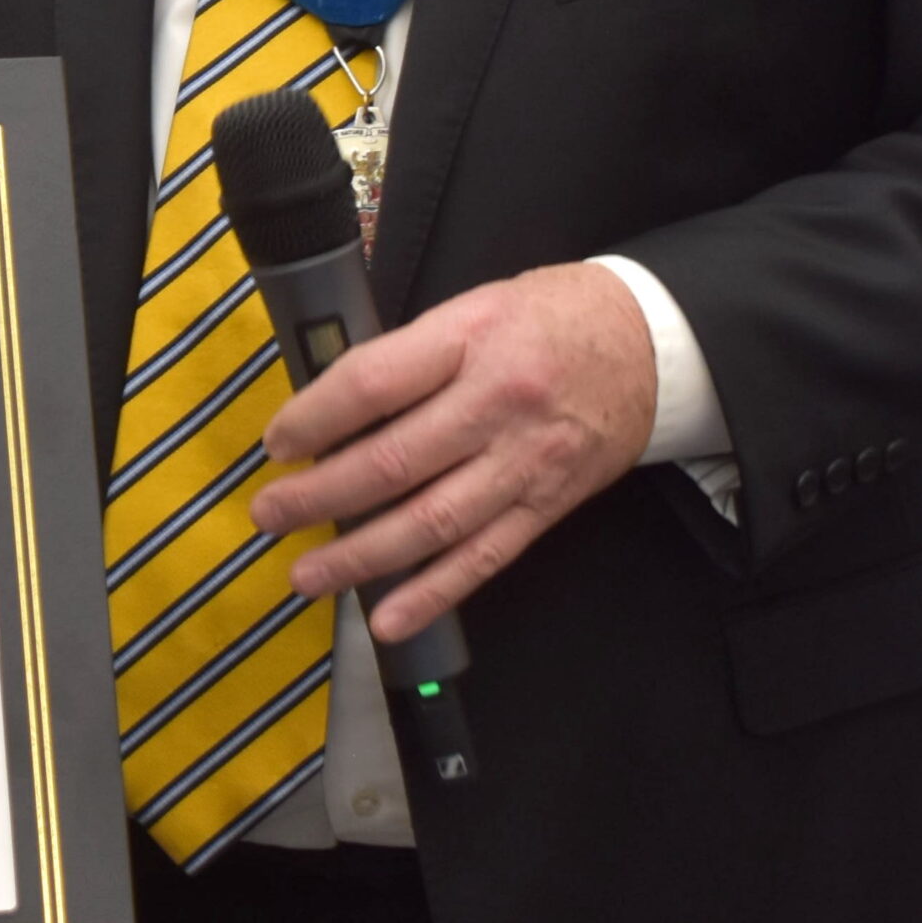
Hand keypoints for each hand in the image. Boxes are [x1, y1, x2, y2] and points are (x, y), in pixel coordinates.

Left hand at [247, 262, 655, 638]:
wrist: (651, 344)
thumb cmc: (549, 316)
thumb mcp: (474, 305)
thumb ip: (410, 353)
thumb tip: (329, 402)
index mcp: (470, 338)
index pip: (374, 383)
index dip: (315, 417)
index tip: (278, 442)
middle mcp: (496, 404)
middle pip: (394, 461)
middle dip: (320, 495)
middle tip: (269, 512)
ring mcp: (523, 463)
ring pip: (431, 522)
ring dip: (360, 555)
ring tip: (306, 572)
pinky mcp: (546, 507)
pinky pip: (482, 559)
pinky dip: (431, 594)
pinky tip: (385, 617)